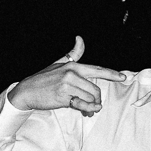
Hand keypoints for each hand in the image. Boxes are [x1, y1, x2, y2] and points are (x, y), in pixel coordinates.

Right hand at [7, 36, 124, 116]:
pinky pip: (82, 105)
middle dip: (97, 98)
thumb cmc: (44, 78)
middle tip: (95, 104)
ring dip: (92, 106)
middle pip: (95, 89)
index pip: (97, 70)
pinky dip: (87, 109)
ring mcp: (67, 86)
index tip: (123, 77)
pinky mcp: (63, 97)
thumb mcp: (59, 63)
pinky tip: (88, 112)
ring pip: (90, 98)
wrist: (27, 91)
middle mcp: (72, 74)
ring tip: (89, 110)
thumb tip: (80, 38)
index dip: (112, 74)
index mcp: (73, 66)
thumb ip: (73, 54)